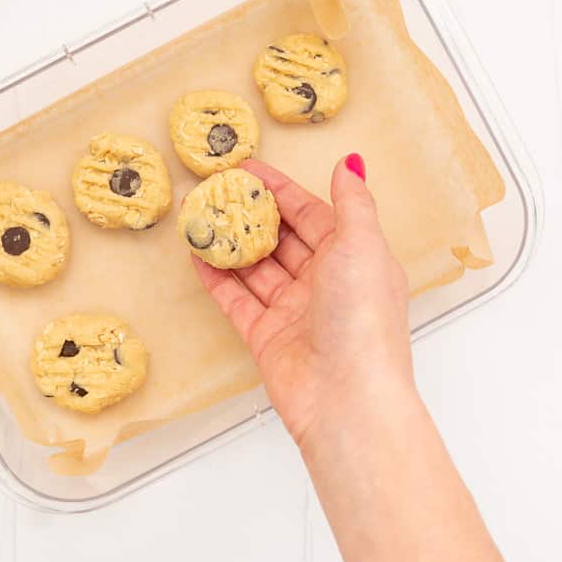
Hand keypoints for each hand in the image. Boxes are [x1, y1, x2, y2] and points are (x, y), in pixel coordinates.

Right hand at [190, 154, 412, 445]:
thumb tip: (352, 163)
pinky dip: (217, 279)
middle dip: (251, 215)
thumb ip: (352, 201)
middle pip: (282, 239)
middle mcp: (326, 282)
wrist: (347, 398)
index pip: (312, 213)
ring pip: (257, 268)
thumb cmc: (364, 319)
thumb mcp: (362, 245)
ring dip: (230, 243)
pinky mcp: (268, 338)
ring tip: (199, 217)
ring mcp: (295, 311)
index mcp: (354, 258)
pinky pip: (237, 300)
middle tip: (215, 191)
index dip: (280, 190)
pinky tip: (197, 256)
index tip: (246, 170)